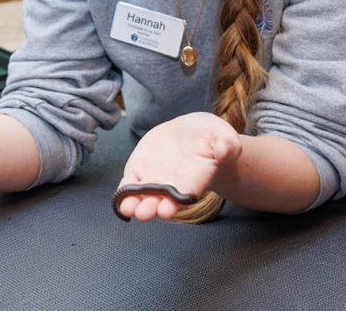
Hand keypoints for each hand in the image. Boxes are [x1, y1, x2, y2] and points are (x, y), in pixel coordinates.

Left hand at [114, 112, 241, 221]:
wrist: (191, 134)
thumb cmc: (211, 137)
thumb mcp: (223, 135)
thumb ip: (226, 144)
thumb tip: (225, 149)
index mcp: (197, 176)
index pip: (188, 190)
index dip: (178, 200)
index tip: (168, 208)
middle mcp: (175, 182)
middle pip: (164, 199)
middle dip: (153, 206)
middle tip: (144, 213)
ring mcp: (157, 178)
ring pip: (145, 195)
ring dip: (135, 203)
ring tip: (128, 209)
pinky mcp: (141, 170)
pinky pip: (131, 183)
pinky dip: (124, 191)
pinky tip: (119, 199)